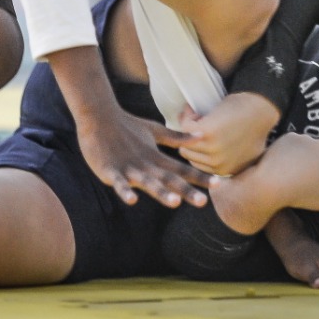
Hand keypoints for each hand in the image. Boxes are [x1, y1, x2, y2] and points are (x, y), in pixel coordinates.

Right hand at [76, 110, 216, 207]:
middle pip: (169, 180)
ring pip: (147, 182)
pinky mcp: (111, 170)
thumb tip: (201, 135)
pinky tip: (132, 200)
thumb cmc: (127, 124)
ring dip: (161, 192)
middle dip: (186, 191)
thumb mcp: (155, 130)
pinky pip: (119, 183)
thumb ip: (177, 137)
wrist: (99, 115)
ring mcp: (129, 168)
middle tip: (203, 202)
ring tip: (174, 202)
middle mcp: (146, 164)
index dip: (200, 177)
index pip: (182, 169)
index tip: (220, 184)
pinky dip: (125, 191)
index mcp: (156, 157)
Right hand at [178, 92, 279, 175]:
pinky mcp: (206, 134)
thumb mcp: (242, 151)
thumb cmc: (253, 124)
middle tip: (198, 122)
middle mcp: (218, 165)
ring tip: (197, 116)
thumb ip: (223, 158)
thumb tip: (199, 152)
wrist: (262, 108)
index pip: (196, 164)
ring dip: (188, 126)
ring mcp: (212, 151)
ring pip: (183, 141)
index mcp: (225, 171)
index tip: (199, 134)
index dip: (196, 146)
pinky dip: (187, 116)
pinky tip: (195, 110)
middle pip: (187, 153)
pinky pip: (184, 127)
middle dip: (189, 138)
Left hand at [258, 133, 318, 211]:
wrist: (270, 182)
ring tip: (293, 170)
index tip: (315, 186)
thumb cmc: (297, 195)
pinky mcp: (290, 135)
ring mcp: (305, 137)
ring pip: (310, 148)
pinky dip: (293, 150)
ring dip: (306, 156)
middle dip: (318, 165)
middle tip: (303, 178)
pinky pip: (296, 143)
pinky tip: (285, 162)